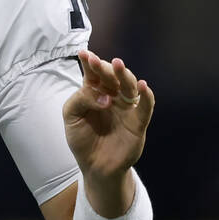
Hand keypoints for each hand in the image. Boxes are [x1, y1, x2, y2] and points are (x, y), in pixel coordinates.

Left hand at [62, 50, 154, 182]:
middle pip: (112, 77)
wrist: (95, 166)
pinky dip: (147, 96)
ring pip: (129, 86)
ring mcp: (126, 108)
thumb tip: (104, 97)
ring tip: (118, 65)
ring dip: (125, 75)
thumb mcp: (71, 116)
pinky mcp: (138, 122)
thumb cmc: (82, 138)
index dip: (90, 63)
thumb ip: (80, 100)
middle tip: (97, 61)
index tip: (84, 54)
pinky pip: (146, 107)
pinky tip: (143, 86)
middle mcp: (112, 96)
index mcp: (94, 92)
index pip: (93, 74)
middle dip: (105, 67)